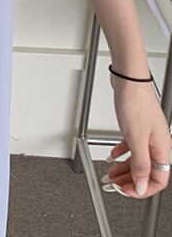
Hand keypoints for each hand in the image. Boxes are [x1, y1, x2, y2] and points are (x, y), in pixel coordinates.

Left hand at [103, 73, 171, 198]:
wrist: (129, 80)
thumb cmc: (136, 103)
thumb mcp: (136, 139)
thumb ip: (140, 165)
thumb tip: (141, 187)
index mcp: (162, 149)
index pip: (157, 180)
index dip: (141, 189)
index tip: (125, 191)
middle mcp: (156, 144)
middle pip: (146, 171)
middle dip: (130, 180)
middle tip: (114, 185)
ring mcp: (146, 135)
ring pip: (137, 159)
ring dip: (123, 168)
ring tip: (110, 174)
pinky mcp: (136, 127)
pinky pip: (131, 146)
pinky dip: (121, 152)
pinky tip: (112, 156)